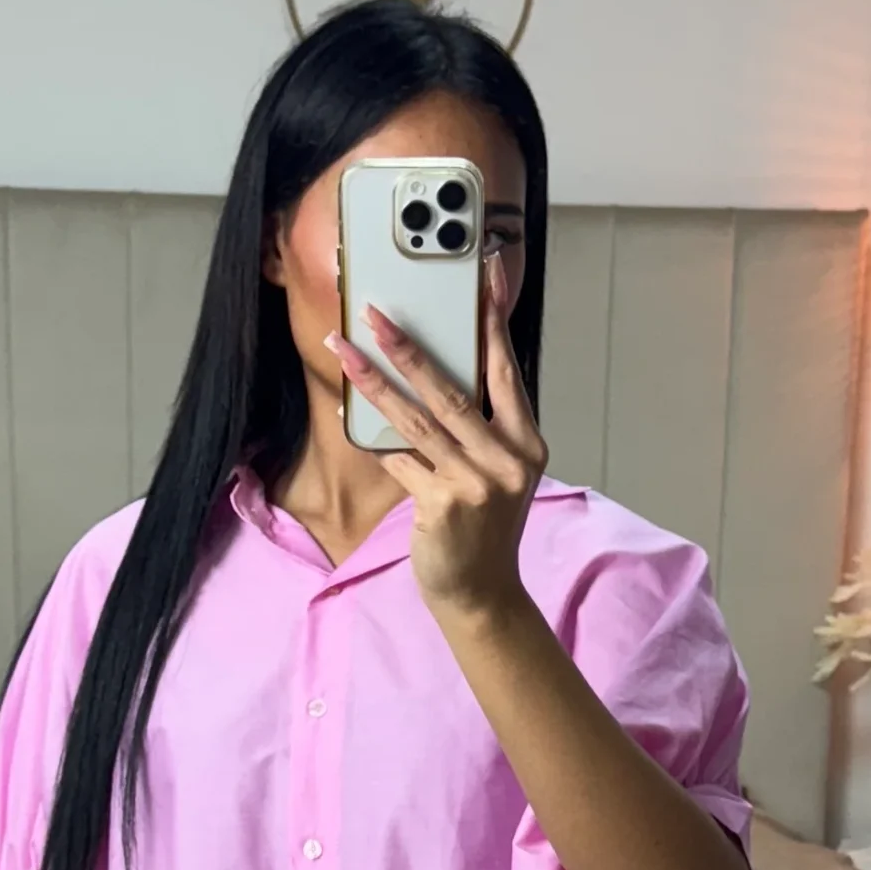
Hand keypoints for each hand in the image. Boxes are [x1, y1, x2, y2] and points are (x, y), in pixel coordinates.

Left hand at [326, 248, 547, 619]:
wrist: (480, 594)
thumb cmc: (482, 529)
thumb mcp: (494, 474)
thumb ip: (475, 428)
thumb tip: (429, 372)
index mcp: (527, 443)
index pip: (505, 370)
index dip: (492, 321)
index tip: (483, 275)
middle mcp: (508, 460)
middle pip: (452, 389)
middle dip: (409, 345)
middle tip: (376, 311)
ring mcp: (477, 483)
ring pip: (415, 420)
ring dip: (374, 380)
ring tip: (343, 348)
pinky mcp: (443, 504)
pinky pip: (398, 459)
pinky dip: (372, 437)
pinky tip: (346, 413)